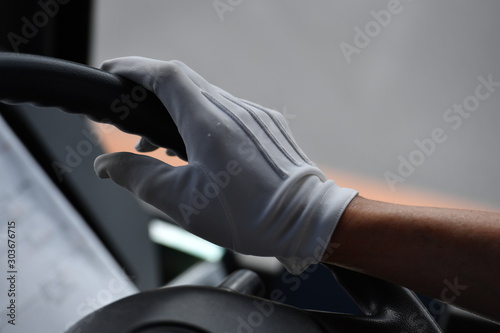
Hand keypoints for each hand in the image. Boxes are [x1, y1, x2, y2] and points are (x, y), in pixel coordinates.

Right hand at [95, 57, 356, 273]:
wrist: (306, 221)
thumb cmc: (249, 216)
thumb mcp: (182, 203)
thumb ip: (138, 178)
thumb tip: (107, 164)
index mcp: (209, 122)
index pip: (165, 76)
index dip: (134, 68)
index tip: (113, 71)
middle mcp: (233, 109)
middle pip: (183, 82)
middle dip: (151, 93)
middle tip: (132, 120)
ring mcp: (254, 115)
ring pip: (205, 96)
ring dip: (177, 111)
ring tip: (159, 145)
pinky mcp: (267, 125)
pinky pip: (228, 109)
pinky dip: (203, 119)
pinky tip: (198, 147)